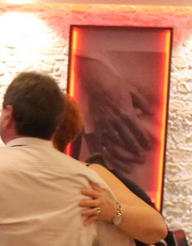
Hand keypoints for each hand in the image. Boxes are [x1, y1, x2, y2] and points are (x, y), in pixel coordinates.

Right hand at [78, 56, 154, 170]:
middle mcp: (115, 122)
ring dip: (122, 155)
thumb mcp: (133, 92)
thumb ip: (142, 104)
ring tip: (128, 163)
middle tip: (141, 159)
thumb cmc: (116, 85)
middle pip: (127, 140)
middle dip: (135, 150)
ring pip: (113, 145)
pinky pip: (97, 143)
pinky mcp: (94, 126)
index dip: (144, 140)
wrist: (97, 82)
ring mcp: (103, 125)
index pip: (138, 130)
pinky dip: (102, 152)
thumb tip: (150, 113)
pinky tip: (106, 158)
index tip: (149, 147)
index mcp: (126, 114)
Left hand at [79, 183, 115, 224]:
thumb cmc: (107, 201)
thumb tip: (90, 181)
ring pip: (92, 211)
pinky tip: (84, 224)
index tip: (81, 191)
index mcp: (100, 196)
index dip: (87, 192)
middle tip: (79, 203)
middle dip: (85, 203)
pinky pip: (93, 219)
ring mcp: (100, 210)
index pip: (93, 193)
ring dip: (86, 212)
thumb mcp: (104, 194)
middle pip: (91, 202)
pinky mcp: (99, 216)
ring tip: (82, 213)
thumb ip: (97, 188)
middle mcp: (100, 203)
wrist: (117, 212)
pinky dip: (88, 222)